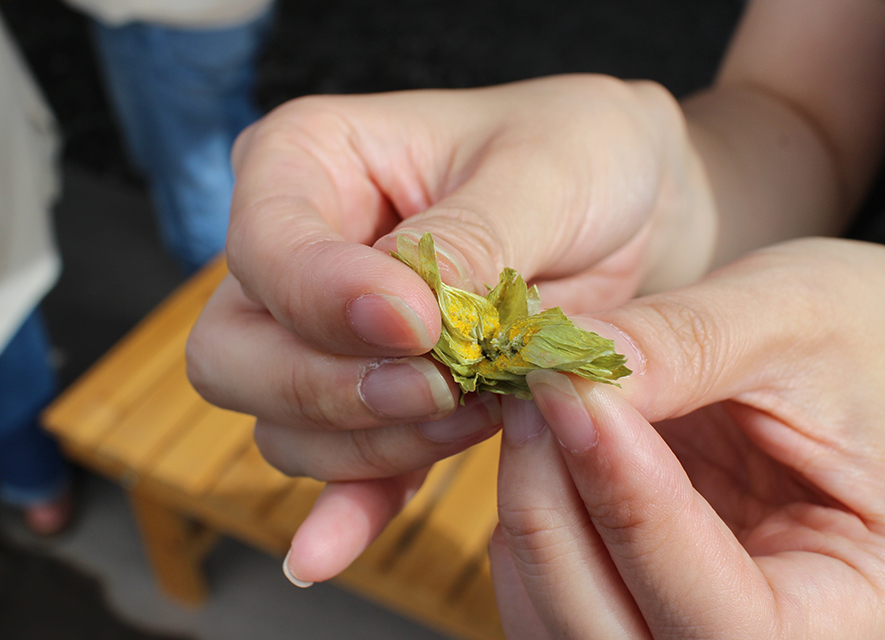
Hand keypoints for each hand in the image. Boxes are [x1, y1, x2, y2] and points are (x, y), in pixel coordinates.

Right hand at [186, 74, 716, 579]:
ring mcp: (325, 336)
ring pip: (282, 423)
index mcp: (312, 161)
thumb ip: (470, 240)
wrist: (632, 211)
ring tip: (479, 410)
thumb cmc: (582, 156)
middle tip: (443, 386)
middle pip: (238, 353)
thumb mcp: (544, 170)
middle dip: (335, 388)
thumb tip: (414, 317)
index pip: (266, 244)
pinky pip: (335, 468)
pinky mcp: (375, 402)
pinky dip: (346, 509)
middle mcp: (300, 254)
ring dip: (375, 440)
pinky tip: (336, 551)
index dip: (324, 296)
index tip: (416, 326)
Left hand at [492, 238, 884, 638]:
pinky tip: (540, 448)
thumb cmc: (856, 335)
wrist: (846, 350)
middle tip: (531, 394)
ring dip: (529, 520)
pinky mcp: (639, 599)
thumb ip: (684, 344)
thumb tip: (564, 366)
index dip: (634, 511)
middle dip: (556, 517)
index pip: (731, 619)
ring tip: (532, 408)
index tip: (571, 395)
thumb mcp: (794, 318)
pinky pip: (548, 605)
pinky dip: (525, 531)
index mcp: (866, 610)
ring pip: (568, 630)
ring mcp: (692, 627)